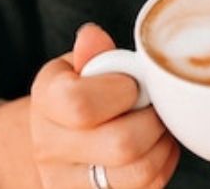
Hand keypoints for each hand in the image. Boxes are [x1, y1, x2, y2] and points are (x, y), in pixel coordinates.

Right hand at [28, 24, 179, 187]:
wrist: (61, 139)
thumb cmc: (85, 92)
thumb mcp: (84, 66)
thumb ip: (95, 53)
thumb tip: (92, 36)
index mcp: (45, 102)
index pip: (80, 104)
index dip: (123, 91)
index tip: (132, 85)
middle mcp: (49, 148)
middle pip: (121, 144)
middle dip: (152, 119)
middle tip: (153, 105)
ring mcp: (69, 183)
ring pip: (140, 172)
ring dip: (163, 143)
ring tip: (156, 125)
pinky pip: (149, 187)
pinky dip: (164, 163)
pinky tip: (155, 146)